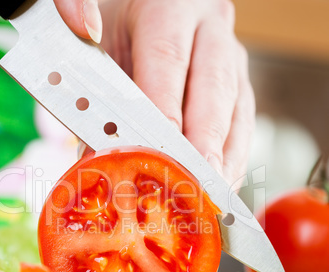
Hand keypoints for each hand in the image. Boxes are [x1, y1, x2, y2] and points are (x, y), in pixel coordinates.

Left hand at [57, 0, 254, 184]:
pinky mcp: (238, 85)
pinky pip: (243, 123)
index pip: (167, 59)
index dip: (165, 109)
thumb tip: (91, 149)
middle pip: (214, 89)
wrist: (150, 11)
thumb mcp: (95, 33)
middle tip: (196, 184)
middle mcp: (210, 31)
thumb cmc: (119, 26)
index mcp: (170, 7)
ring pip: (237, 111)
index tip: (160, 152)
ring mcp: (230, 59)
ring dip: (224, 158)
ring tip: (211, 195)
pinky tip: (219, 185)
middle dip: (204, 143)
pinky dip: (233, 158)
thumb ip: (85, 80)